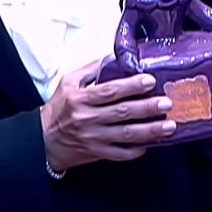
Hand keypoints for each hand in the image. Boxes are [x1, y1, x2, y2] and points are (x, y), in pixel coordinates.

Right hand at [40, 59, 177, 171]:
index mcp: (81, 99)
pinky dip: (136, 150)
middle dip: (147, 108)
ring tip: (169, 125)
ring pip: (126, 135)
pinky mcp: (97, 153)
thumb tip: (114, 56)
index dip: (131, 86)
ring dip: (150, 131)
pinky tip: (150, 144)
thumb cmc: (59, 108)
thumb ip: (91, 69)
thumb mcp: (68, 82)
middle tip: (166, 103)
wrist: (43, 140)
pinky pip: (121, 154)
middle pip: (122, 113)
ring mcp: (94, 138)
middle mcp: (88, 119)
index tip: (150, 80)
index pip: (110, 91)